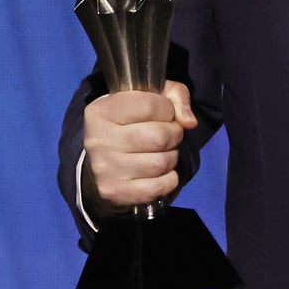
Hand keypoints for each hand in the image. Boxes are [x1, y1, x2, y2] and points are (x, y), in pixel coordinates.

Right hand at [83, 81, 196, 215]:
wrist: (104, 162)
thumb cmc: (131, 123)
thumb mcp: (151, 98)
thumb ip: (175, 96)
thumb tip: (190, 122)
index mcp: (102, 111)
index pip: (149, 106)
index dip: (168, 110)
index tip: (165, 114)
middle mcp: (98, 139)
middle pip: (159, 137)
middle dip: (174, 134)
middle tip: (170, 135)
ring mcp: (104, 168)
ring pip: (160, 163)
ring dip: (172, 157)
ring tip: (164, 152)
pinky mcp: (113, 191)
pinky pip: (157, 187)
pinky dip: (169, 180)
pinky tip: (161, 173)